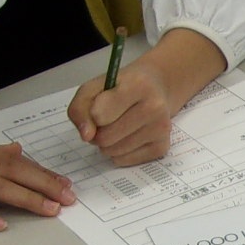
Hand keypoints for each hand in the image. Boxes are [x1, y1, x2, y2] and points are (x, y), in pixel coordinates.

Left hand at [67, 28, 224, 166]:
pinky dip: (120, 152)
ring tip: (117, 126)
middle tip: (106, 119)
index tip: (97, 108)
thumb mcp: (96, 84)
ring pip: (113, 152)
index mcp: (136, 85)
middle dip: (97, 132)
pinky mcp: (163, 147)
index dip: (91, 114)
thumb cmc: (123, 85)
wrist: (161, 85)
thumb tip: (86, 137)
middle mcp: (153, 108)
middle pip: (104, 138)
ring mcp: (161, 129)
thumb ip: (80, 108)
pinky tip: (128, 136)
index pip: (100, 113)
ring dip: (107, 143)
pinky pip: (126, 160)